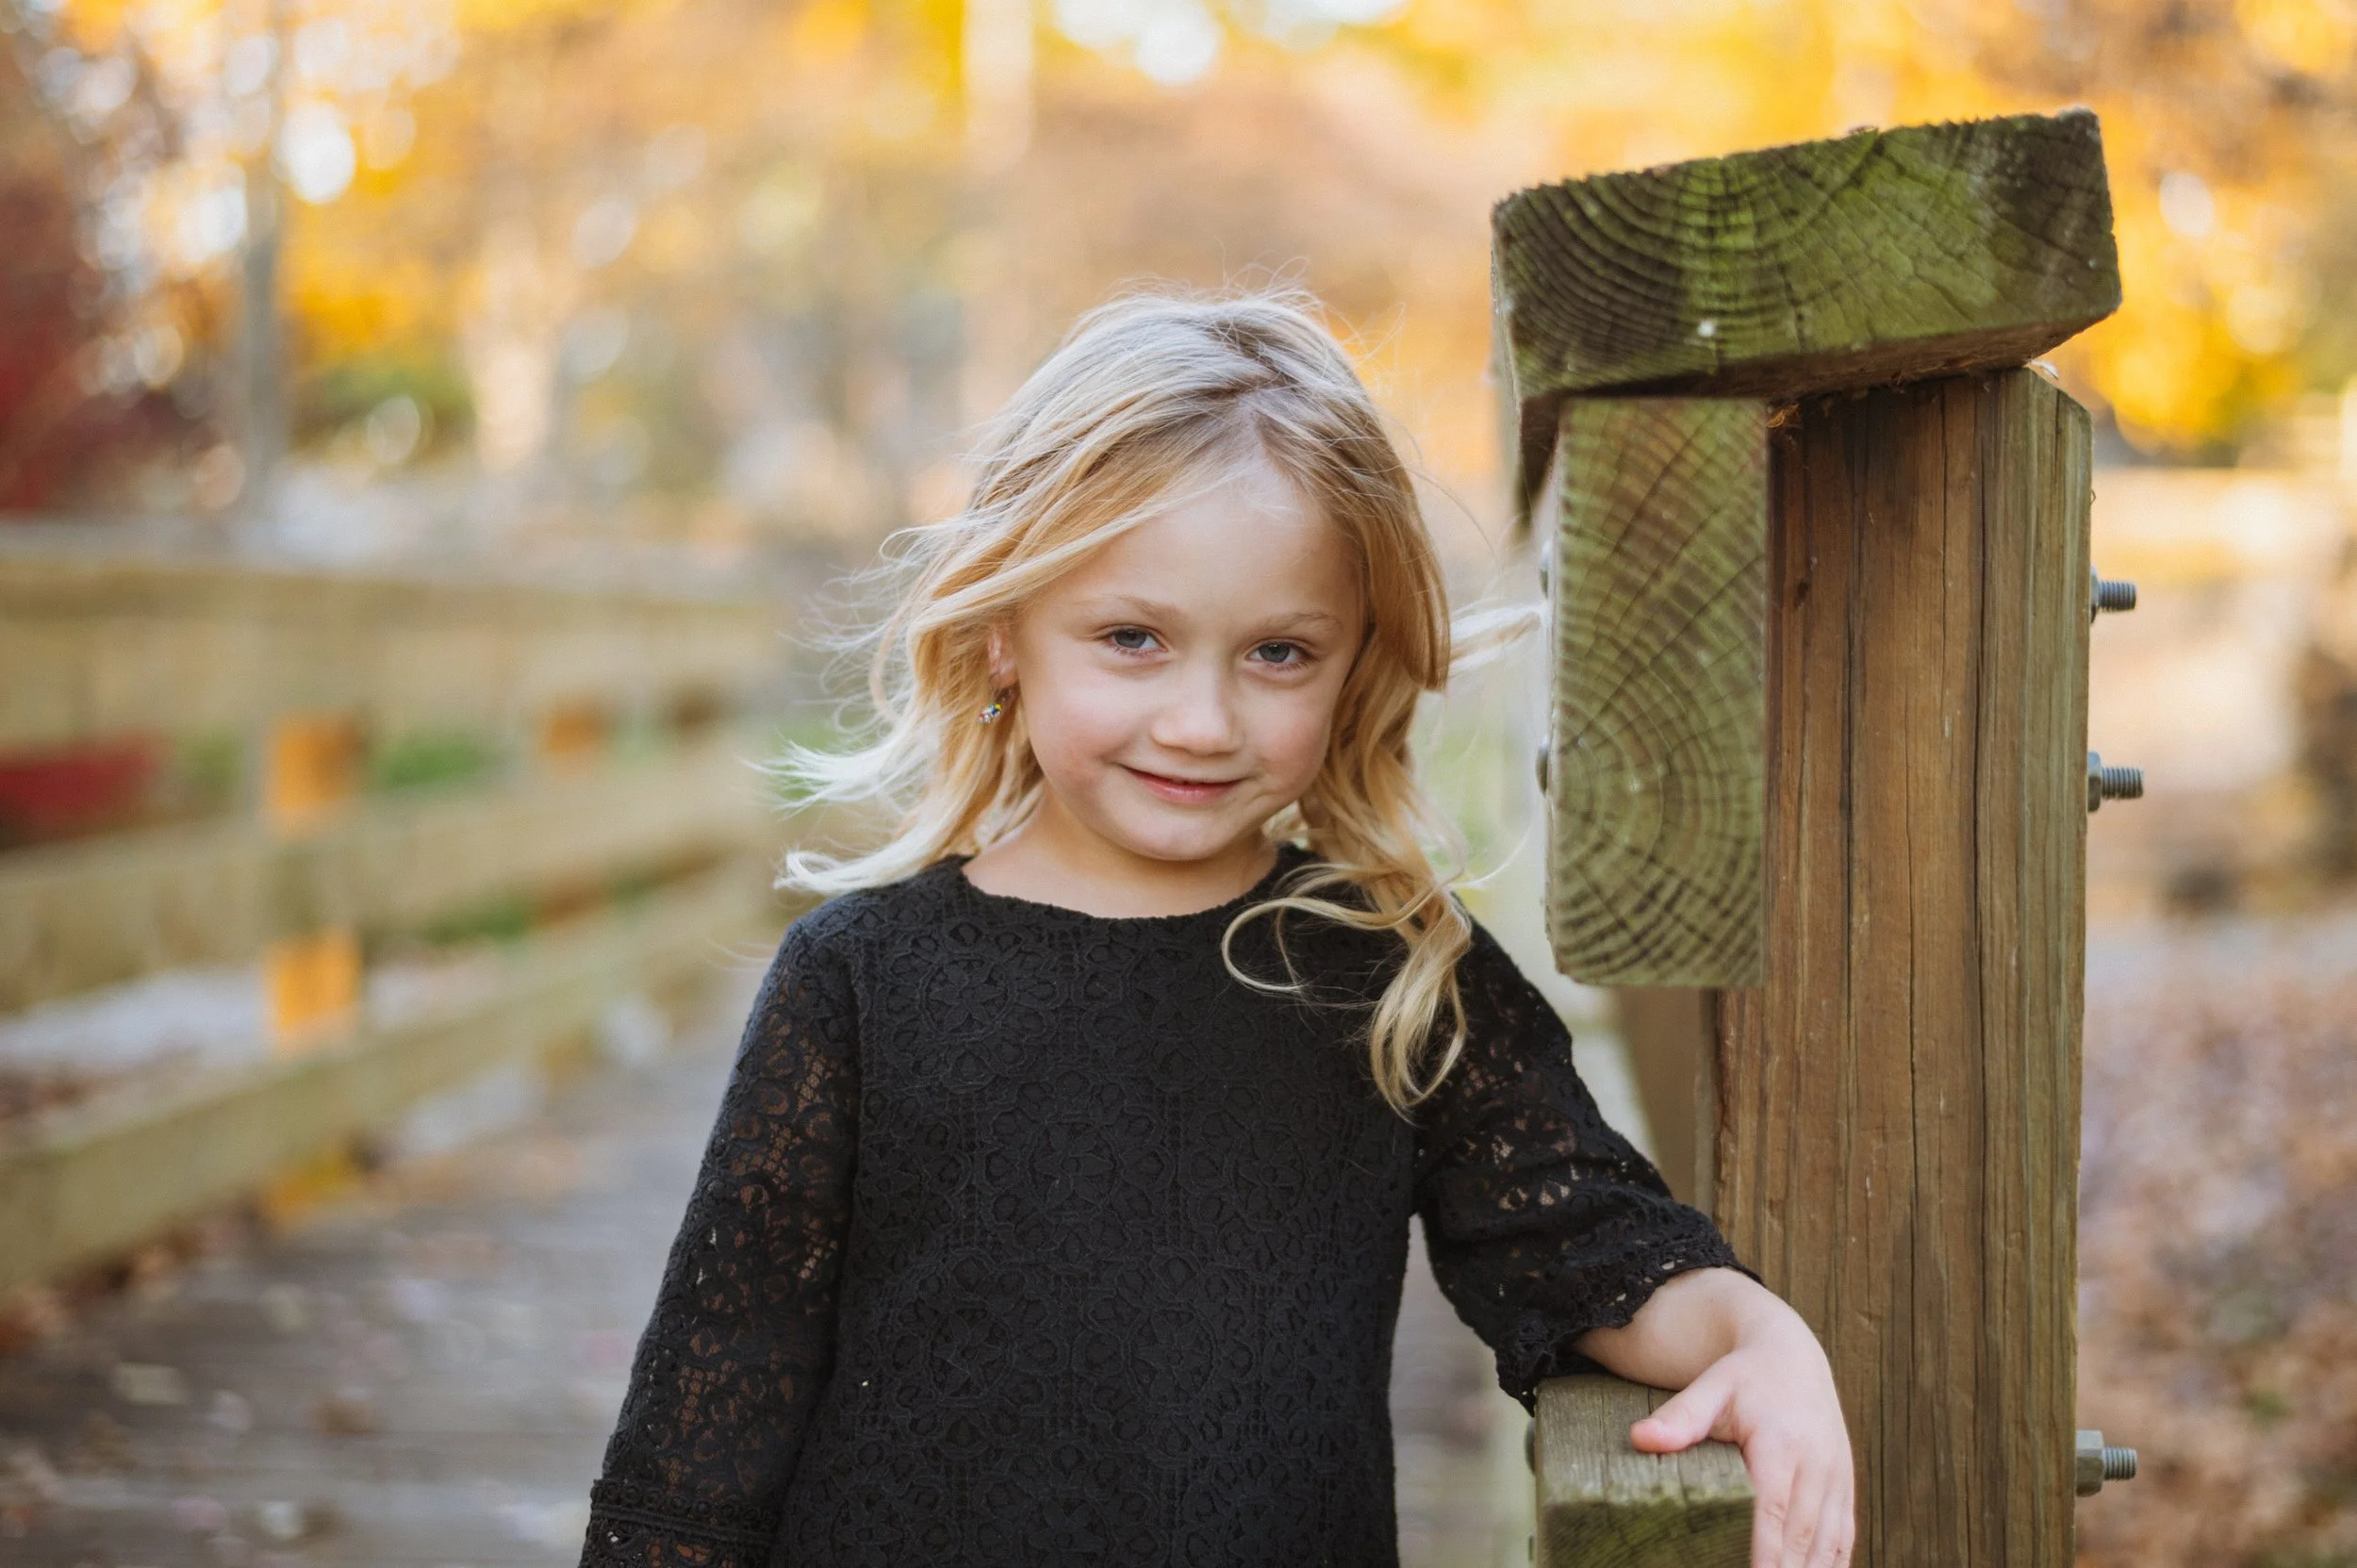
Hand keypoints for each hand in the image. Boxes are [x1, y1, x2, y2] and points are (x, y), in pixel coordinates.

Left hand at [1629, 1307, 1852, 1567]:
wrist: (1792, 1354)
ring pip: (1830, 1537)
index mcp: (1780, 1442)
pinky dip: (1835, 1560)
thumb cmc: (1744, 1376)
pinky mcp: (1844, 1482)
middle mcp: (1816, 1461)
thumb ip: (1680, 1417)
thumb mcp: (1711, 1387)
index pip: (1772, 1506)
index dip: (1767, 1548)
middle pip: (1803, 1532)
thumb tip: (1639, 1438)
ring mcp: (1835, 1474)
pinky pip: (1845, 1531)